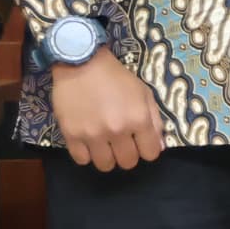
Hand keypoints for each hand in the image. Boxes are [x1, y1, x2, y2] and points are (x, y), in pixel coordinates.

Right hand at [52, 47, 166, 169]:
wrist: (81, 62)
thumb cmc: (116, 77)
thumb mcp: (144, 93)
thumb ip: (155, 121)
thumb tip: (158, 147)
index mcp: (138, 119)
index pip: (150, 153)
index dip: (147, 149)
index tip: (140, 142)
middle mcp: (117, 130)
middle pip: (128, 162)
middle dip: (128, 154)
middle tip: (122, 143)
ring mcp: (92, 134)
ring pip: (105, 165)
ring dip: (107, 157)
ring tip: (105, 144)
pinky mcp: (71, 134)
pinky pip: (81, 160)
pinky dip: (86, 155)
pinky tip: (89, 143)